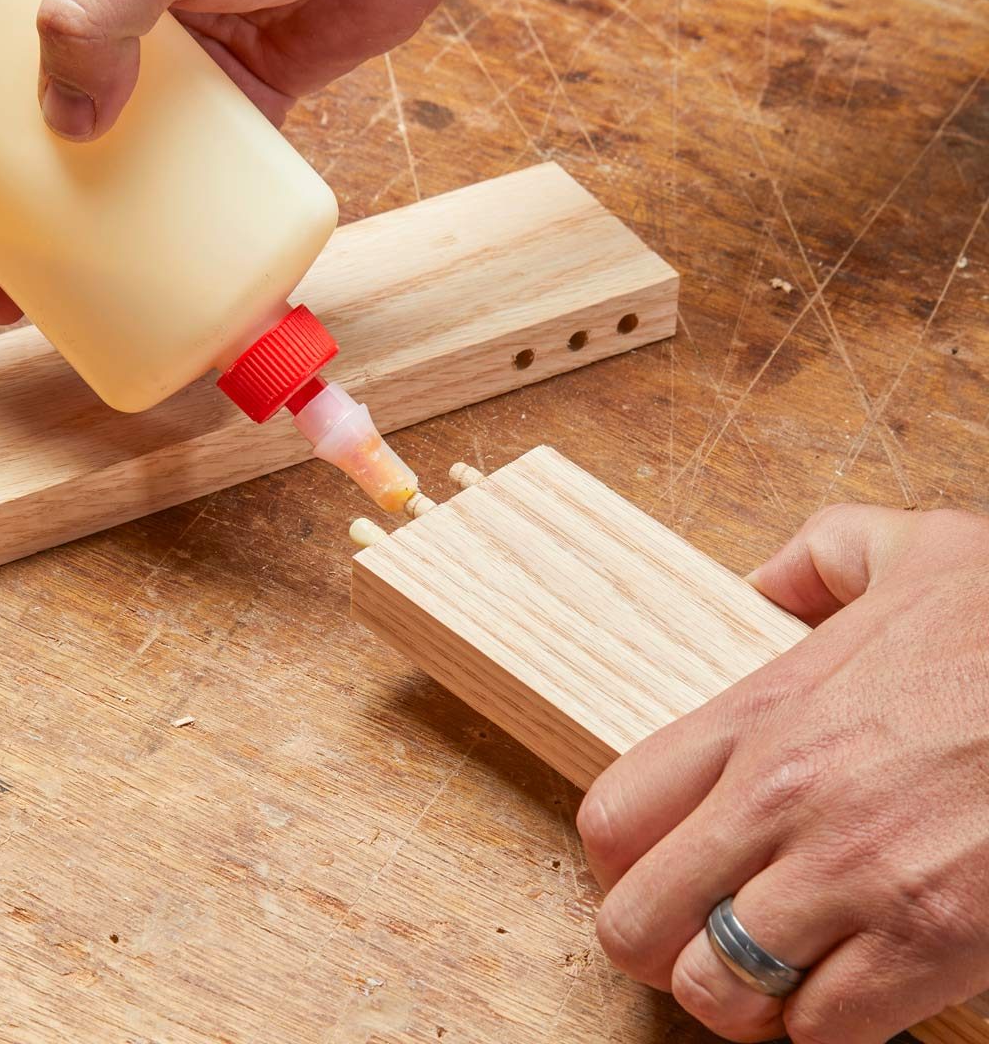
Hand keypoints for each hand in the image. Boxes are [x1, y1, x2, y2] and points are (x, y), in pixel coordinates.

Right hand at [0, 0, 638, 320]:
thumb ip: (106, 3)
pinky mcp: (247, 99)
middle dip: (13, 210)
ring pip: (118, 163)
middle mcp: (121, 17)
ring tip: (65, 298)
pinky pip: (202, 177)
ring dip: (90, 233)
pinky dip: (181, 225)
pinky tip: (162, 272)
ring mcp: (185, 65)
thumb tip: (63, 122)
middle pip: (42, 127)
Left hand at [577, 504, 988, 1042]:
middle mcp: (781, 798)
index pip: (614, 816)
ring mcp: (850, 876)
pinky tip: (844, 985)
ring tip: (762, 970)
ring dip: (733, 995)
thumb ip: (817, 557)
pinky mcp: (929, 942)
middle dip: (651, 943)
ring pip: (718, 990)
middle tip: (687, 938)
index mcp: (760, 713)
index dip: (615, 860)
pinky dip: (822, 1024)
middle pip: (638, 920)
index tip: (642, 867)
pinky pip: (826, 1030)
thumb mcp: (907, 549)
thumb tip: (768, 582)